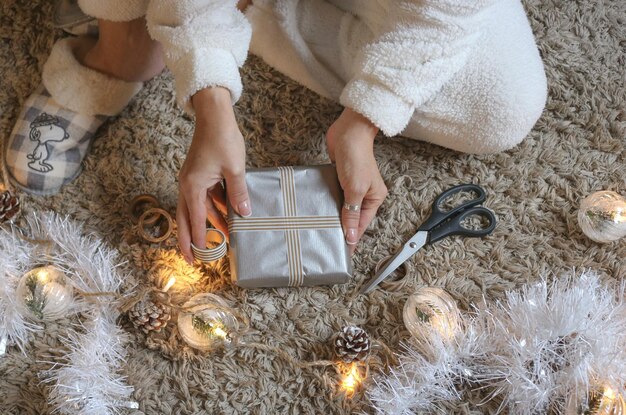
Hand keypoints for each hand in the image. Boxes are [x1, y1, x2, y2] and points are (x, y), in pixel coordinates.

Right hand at [177, 87, 250, 264]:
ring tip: (217, 239)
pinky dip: (211, 208)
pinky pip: (203, 197)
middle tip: (192, 259)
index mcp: (192, 185)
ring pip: (195, 208)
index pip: (194, 218)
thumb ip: (238, 193)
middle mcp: (187, 184)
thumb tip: (244, 214)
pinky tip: (224, 216)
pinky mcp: (198, 174)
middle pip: (185, 218)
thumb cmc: (223, 138)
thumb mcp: (235, 169)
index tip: (200, 255)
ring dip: (206, 223)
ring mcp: (192, 179)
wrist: (214, 115)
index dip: (198, 237)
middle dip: (189, 239)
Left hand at [326, 108, 387, 254]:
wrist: (348, 131)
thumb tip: (351, 235)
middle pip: (352, 217)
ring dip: (332, 215)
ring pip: (341, 207)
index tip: (343, 252)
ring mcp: (351, 186)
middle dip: (342, 228)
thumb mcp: (355, 189)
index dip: (352, 237)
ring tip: (320, 229)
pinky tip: (317, 210)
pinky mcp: (339, 178)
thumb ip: (351, 213)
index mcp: (374, 198)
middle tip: (328, 242)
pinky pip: (334, 196)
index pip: (362, 224)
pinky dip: (327, 202)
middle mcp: (364, 194)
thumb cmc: (357, 157)